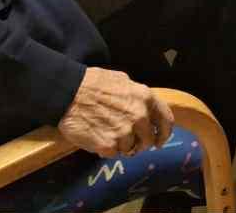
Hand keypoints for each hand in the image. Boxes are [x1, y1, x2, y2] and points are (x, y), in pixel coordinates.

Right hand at [59, 68, 174, 157]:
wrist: (69, 93)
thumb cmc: (94, 83)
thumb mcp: (122, 81)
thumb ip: (137, 96)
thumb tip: (143, 107)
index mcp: (145, 98)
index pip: (166, 120)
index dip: (165, 132)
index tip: (160, 140)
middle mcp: (139, 117)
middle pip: (148, 139)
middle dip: (141, 143)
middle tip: (131, 142)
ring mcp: (124, 133)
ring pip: (130, 148)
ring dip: (122, 145)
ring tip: (109, 135)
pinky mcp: (109, 146)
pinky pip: (114, 153)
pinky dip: (108, 149)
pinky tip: (99, 139)